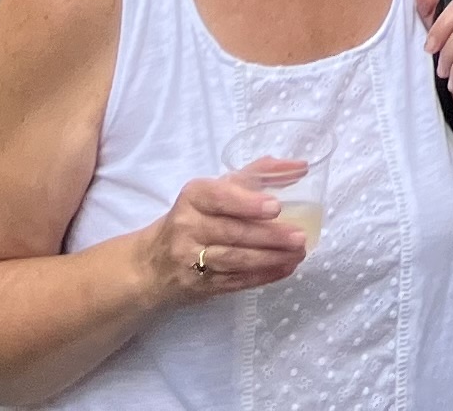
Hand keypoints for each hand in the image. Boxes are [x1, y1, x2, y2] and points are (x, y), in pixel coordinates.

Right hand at [143, 161, 313, 302]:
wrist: (153, 264)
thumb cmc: (194, 217)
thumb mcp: (215, 190)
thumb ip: (256, 175)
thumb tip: (299, 166)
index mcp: (193, 197)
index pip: (219, 197)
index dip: (247, 203)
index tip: (275, 206)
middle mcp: (188, 227)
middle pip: (232, 232)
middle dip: (269, 236)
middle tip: (299, 237)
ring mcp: (191, 260)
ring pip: (235, 260)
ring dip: (270, 259)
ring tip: (298, 253)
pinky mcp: (199, 286)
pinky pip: (235, 281)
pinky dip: (263, 276)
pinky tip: (285, 269)